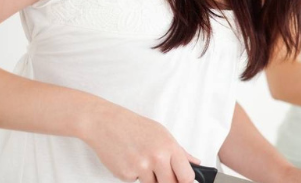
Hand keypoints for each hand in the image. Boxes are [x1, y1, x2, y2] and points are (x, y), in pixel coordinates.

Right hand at [79, 103, 198, 182]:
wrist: (105, 123)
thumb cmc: (134, 126)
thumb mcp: (162, 134)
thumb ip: (180, 151)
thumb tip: (195, 163)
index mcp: (169, 147)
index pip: (186, 176)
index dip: (185, 181)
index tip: (183, 181)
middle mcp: (156, 158)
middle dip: (167, 181)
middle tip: (160, 171)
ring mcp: (140, 168)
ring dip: (150, 178)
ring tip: (143, 160)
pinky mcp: (125, 174)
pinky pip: (135, 181)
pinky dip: (134, 175)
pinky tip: (130, 160)